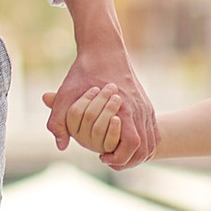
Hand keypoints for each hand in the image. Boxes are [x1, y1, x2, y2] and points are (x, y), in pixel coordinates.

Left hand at [46, 44, 156, 164]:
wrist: (104, 49)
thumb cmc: (84, 72)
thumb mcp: (65, 95)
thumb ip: (58, 120)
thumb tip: (61, 145)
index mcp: (123, 109)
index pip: (133, 145)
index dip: (120, 158)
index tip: (102, 157)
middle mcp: (139, 110)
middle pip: (146, 149)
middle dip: (129, 161)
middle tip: (109, 160)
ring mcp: (146, 108)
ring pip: (152, 143)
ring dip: (137, 155)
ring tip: (117, 156)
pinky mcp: (146, 106)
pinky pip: (153, 133)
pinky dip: (143, 145)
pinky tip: (124, 145)